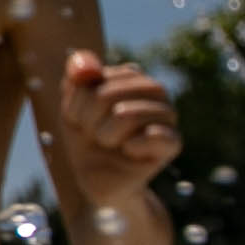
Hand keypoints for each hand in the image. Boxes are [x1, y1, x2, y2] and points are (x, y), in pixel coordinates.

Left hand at [59, 50, 182, 201]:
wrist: (99, 179)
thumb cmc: (87, 139)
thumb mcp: (72, 106)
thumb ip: (76, 78)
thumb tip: (86, 66)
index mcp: (130, 76)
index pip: (92, 79)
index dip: (77, 105)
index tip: (81, 119)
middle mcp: (154, 90)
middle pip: (106, 95)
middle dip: (89, 121)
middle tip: (96, 135)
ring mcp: (167, 114)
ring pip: (125, 114)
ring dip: (105, 136)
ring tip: (110, 143)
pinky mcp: (173, 141)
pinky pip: (151, 135)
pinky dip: (130, 147)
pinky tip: (129, 151)